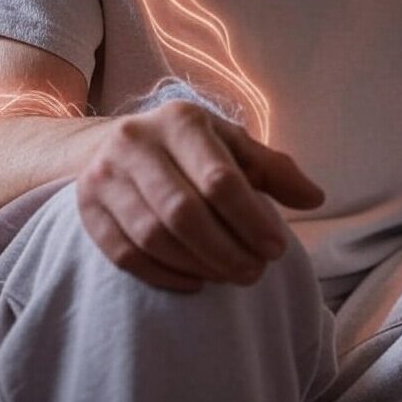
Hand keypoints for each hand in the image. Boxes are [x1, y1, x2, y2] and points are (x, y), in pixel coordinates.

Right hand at [76, 101, 323, 290]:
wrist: (114, 143)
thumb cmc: (191, 148)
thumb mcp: (233, 146)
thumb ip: (274, 170)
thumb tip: (315, 199)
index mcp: (181, 121)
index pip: (220, 179)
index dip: (252, 220)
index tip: (277, 249)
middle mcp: (136, 142)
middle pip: (183, 213)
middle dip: (226, 251)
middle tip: (255, 272)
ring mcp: (104, 175)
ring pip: (153, 237)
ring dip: (199, 265)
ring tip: (231, 275)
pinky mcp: (86, 208)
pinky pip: (125, 254)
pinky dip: (164, 275)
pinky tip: (195, 281)